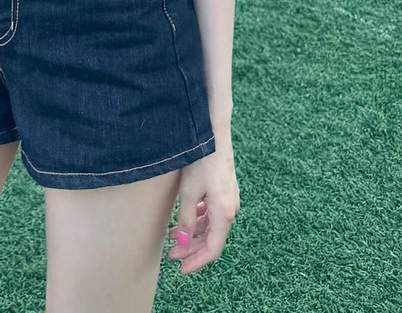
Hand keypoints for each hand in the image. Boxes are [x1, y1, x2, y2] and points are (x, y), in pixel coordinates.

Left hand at [166, 143, 239, 274]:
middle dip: (191, 249)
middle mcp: (230, 208)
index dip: (197, 261)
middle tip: (171, 255)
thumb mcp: (189, 192)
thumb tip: (182, 242)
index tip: (181, 270)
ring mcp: (228, 198)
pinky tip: (184, 218)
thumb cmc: (201, 160)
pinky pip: (212, 212)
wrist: (213, 132)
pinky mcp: (224, 189)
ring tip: (172, 236)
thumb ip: (186, 219)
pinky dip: (198, 219)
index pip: (212, 249)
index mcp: (224, 213)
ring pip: (211, 225)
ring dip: (192, 233)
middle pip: (211, 238)